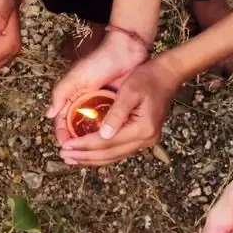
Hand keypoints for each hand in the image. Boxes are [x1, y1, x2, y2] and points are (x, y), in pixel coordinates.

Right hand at [46, 30, 148, 146]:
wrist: (126, 52)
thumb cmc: (98, 62)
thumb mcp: (76, 77)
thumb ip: (61, 94)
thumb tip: (49, 115)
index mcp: (71, 98)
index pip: (63, 121)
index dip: (63, 135)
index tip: (65, 147)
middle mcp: (84, 105)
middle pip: (76, 129)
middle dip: (75, 144)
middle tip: (75, 157)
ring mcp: (99, 107)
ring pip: (91, 131)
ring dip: (90, 144)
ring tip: (89, 156)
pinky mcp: (115, 108)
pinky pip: (108, 127)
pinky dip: (106, 136)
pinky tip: (107, 146)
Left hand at [54, 56, 179, 166]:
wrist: (168, 74)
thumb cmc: (147, 78)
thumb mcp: (129, 92)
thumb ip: (117, 113)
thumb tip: (103, 135)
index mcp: (142, 128)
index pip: (106, 143)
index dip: (83, 145)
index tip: (65, 146)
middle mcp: (146, 138)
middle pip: (110, 154)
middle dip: (85, 156)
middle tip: (63, 155)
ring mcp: (146, 140)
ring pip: (114, 156)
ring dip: (92, 158)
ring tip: (72, 158)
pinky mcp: (143, 137)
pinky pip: (120, 150)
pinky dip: (103, 154)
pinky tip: (89, 153)